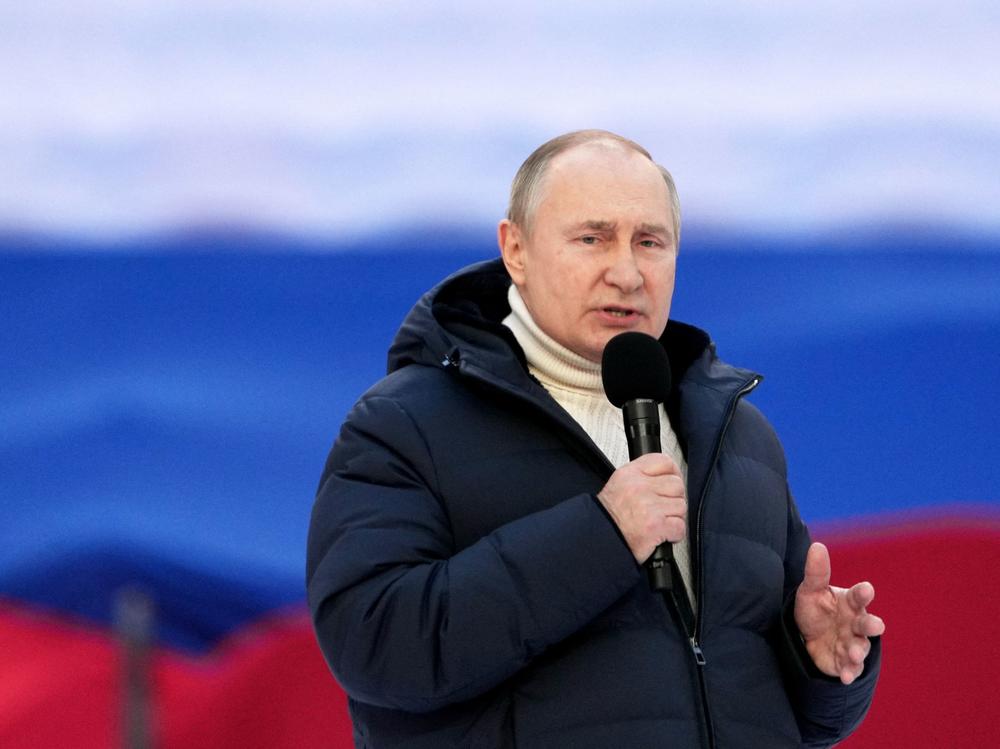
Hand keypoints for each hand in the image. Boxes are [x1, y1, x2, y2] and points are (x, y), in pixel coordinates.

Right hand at [597, 453, 685, 563]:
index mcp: (630, 474)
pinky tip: (662, 535)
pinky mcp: (656, 526)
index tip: (672, 483)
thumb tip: (665, 477)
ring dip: (675, 518)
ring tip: (660, 523)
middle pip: (677, 485)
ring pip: (681, 506)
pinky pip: (680, 526)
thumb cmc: (608, 519)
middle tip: (664, 509)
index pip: (663, 461)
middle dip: (674, 499)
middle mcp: (639, 487)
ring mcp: (648, 506)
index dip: (673, 473)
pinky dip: (674, 534)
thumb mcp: (618, 485)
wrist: (598, 540)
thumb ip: (641, 478)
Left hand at [794, 542, 885, 684]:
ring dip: (858, 651)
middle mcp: (855, 623)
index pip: (858, 596)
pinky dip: (849, 672)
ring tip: (853, 654)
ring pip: (860, 647)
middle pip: (867, 624)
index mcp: (849, 602)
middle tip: (876, 626)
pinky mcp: (844, 662)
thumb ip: (816, 572)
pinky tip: (845, 677)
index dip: (863, 592)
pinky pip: (850, 668)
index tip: (866, 589)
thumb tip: (817, 546)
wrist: (805, 635)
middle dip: (871, 625)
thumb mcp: (811, 590)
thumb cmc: (815, 608)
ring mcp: (851, 643)